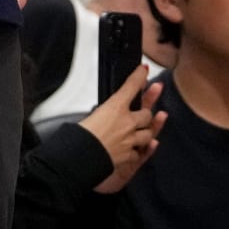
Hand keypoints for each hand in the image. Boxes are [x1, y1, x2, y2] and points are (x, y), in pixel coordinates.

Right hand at [80, 72, 167, 193]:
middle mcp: (127, 122)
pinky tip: (138, 147)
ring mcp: (130, 140)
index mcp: (115, 108)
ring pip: (148, 133)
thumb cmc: (79, 137)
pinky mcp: (129, 155)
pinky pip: (139, 151)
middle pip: (146, 113)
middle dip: (146, 111)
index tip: (143, 70)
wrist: (81, 158)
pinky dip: (138, 149)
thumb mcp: (89, 115)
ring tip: (143, 129)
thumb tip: (103, 114)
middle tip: (144, 109)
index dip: (139, 76)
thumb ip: (101, 113)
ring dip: (146, 131)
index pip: (131, 87)